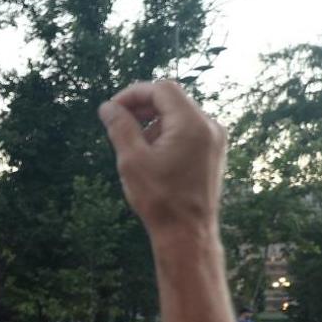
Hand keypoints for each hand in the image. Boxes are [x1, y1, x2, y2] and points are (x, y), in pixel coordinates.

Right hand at [99, 79, 226, 237]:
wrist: (187, 231)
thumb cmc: (159, 198)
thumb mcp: (132, 160)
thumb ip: (120, 127)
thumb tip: (107, 107)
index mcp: (192, 123)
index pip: (161, 89)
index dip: (133, 94)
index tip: (111, 109)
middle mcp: (209, 125)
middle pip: (172, 99)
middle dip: (142, 107)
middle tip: (118, 124)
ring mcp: (214, 138)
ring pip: (179, 114)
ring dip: (153, 121)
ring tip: (134, 146)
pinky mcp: (213, 151)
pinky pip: (188, 129)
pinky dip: (166, 132)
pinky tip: (151, 154)